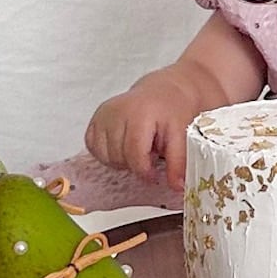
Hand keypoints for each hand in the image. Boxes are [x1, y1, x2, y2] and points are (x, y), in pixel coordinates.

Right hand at [85, 75, 196, 191]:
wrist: (165, 90)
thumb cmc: (173, 109)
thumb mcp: (182, 135)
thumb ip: (178, 162)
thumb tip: (178, 187)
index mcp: (140, 113)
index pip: (134, 154)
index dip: (144, 171)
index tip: (154, 174)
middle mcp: (118, 111)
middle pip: (119, 157)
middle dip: (135, 163)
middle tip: (150, 154)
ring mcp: (104, 113)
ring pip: (105, 156)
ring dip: (121, 159)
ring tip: (138, 147)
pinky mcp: (96, 117)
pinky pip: (93, 147)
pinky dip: (107, 153)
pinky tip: (123, 145)